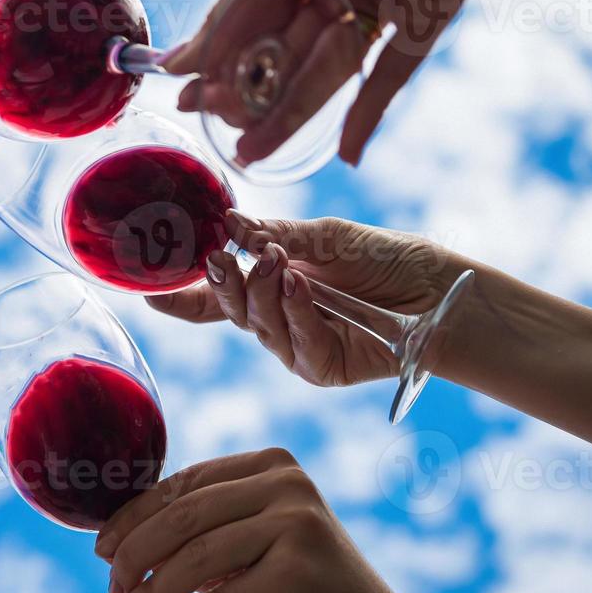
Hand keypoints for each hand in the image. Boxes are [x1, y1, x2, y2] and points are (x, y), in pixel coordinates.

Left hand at [97, 448, 422, 592]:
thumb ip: (200, 530)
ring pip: (195, 558)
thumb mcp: (250, 543)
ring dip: (150, 591)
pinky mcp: (298, 574)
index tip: (101, 547)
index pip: (183, 483)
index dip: (133, 517)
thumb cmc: (298, 588)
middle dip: (134, 553)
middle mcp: (286, 483)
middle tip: (112, 586)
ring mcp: (296, 525)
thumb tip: (116, 544)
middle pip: (183, 516)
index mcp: (270, 463)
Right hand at [148, 211, 467, 386]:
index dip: (183, 296)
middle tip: (220, 256)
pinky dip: (295, 312)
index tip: (150, 289)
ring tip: (277, 262)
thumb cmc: (389, 258)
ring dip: (263, 291)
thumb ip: (279, 236)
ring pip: (257, 325)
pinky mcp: (320, 368)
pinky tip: (301, 287)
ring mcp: (295, 346)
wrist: (441, 291)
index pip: (218, 295)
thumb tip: (230, 223)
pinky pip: (294, 343)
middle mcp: (277, 318)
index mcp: (273, 283)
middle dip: (222, 282)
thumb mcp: (329, 236)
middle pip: (229, 309)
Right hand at [165, 0, 513, 164]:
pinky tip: (345, 153)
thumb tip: (181, 65)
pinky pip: (394, 75)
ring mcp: (376, 6)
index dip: (224, 73)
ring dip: (294, 116)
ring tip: (256, 152)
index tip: (191, 104)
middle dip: (257, 103)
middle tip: (232, 143)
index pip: (250, 37)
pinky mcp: (423, 15)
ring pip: (329, 75)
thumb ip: (228, 18)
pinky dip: (370, 113)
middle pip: (287, 64)